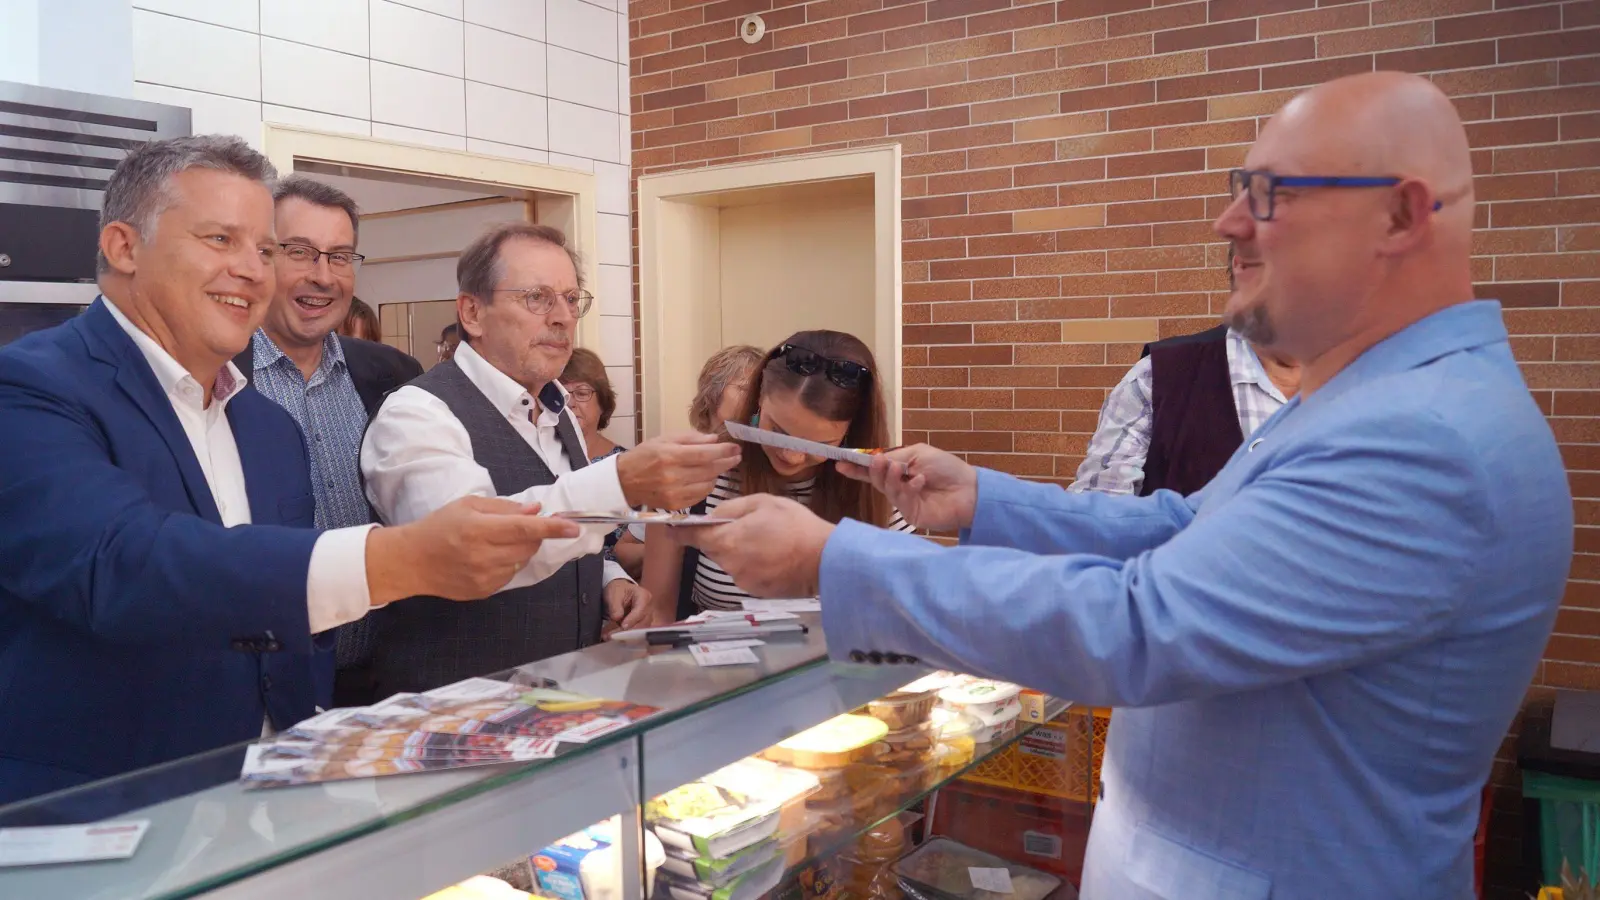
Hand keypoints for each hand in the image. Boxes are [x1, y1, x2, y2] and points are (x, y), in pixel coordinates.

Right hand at [368, 497, 581, 602]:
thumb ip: (504, 508)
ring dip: (520, 550)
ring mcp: (484, 577)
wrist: (411, 562)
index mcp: (478, 529)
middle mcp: (483, 556)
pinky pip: (510, 575)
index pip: (524, 528)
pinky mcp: (484, 591)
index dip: (552, 527)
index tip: (574, 526)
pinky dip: (508, 564)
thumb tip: (535, 509)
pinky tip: (487, 558)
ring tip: (497, 542)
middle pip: (528, 546)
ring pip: (522, 562)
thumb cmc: (439, 527)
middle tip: (518, 526)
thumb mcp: (467, 506)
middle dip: (533, 534)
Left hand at [602, 579, 655, 634]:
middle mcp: (648, 608)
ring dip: (625, 635)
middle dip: (627, 631)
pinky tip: (613, 636)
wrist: (617, 592)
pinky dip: (624, 636)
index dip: (632, 619)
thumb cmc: (617, 590)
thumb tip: (617, 617)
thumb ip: (615, 606)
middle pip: (642, 623)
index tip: (623, 626)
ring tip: (610, 636)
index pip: (640, 610)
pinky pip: (635, 633)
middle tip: (612, 635)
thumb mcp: (613, 593)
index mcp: (644, 596)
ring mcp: (646, 617)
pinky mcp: (641, 625)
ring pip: (639, 630)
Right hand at [615, 432, 740, 509]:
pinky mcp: (675, 505)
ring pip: (708, 484)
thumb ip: (691, 438)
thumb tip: (715, 439)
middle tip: (736, 456)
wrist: (625, 481)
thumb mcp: (665, 439)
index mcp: (670, 456)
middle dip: (726, 462)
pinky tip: (706, 478)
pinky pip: (700, 495)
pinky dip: (707, 486)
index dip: (724, 451)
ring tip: (718, 466)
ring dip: (716, 474)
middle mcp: (673, 476)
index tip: (736, 447)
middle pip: (710, 470)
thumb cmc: (646, 455)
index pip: (705, 454)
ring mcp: (675, 493)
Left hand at [674, 494, 832, 598]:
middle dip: (725, 538)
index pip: (692, 538)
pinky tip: (775, 557)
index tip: (671, 530)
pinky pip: (747, 574)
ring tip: (769, 541)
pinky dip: (755, 565)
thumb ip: (732, 509)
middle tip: (751, 526)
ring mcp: (743, 581)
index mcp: (727, 541)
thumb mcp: (763, 503)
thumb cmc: (795, 526)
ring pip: (732, 562)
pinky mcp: (757, 592)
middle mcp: (729, 565)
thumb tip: (715, 517)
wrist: (824, 559)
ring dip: (742, 551)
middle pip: (715, 549)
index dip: (680, 533)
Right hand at [836, 444, 977, 531]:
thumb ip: (895, 457)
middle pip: (876, 479)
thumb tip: (874, 460)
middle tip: (878, 462)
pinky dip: (908, 487)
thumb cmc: (947, 469)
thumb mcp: (918, 454)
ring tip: (900, 469)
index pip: (875, 469)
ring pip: (886, 489)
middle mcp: (900, 486)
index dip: (857, 468)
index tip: (840, 463)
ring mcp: (904, 501)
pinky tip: (920, 481)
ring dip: (891, 477)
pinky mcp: (910, 514)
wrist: (969, 490)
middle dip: (874, 470)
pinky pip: (900, 499)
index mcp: (901, 470)